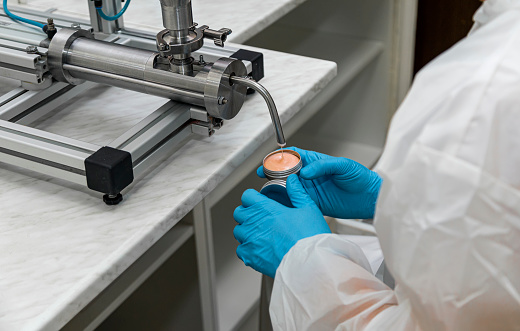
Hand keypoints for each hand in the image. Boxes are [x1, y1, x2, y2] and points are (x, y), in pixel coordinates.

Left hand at [233, 174, 330, 277]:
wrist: (309, 264)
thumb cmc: (310, 237)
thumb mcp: (308, 208)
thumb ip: (297, 192)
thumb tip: (292, 181)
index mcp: (265, 208)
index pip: (247, 196)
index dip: (253, 198)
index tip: (259, 202)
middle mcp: (254, 223)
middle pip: (239, 213)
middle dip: (248, 213)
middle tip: (261, 218)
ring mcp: (249, 240)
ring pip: (238, 231)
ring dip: (246, 231)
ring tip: (261, 234)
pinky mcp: (250, 256)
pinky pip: (241, 250)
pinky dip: (247, 249)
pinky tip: (260, 248)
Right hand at [257, 147, 381, 218]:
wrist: (370, 198)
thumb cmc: (360, 178)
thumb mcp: (342, 166)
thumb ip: (323, 166)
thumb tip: (305, 171)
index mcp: (317, 163)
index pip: (294, 157)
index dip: (281, 158)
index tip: (271, 160)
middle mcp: (311, 176)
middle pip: (287, 172)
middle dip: (274, 172)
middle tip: (265, 174)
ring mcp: (311, 190)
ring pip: (289, 187)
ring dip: (278, 188)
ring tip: (269, 189)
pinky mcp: (314, 203)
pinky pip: (297, 202)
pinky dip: (288, 202)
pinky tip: (281, 203)